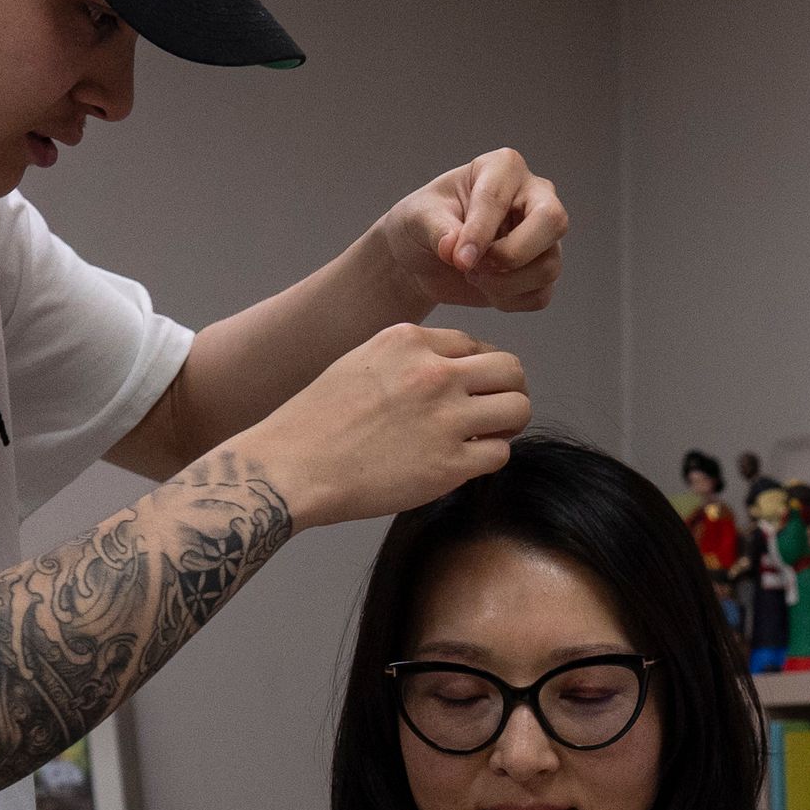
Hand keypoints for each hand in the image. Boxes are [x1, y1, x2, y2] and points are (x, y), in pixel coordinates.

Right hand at [234, 322, 528, 529]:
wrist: (291, 467)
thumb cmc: (317, 422)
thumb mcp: (361, 363)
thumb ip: (408, 360)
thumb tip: (451, 370)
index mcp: (409, 341)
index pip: (473, 345)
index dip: (475, 370)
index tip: (465, 391)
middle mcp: (433, 373)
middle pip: (510, 369)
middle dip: (507, 390)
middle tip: (493, 412)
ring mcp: (445, 418)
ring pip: (518, 408)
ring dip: (508, 424)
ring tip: (486, 437)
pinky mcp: (449, 463)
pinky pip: (500, 454)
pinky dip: (488, 459)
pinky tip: (464, 463)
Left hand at [378, 147, 564, 313]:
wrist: (422, 257)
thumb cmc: (423, 223)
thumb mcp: (417, 217)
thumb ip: (437, 229)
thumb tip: (455, 249)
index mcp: (503, 168)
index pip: (501, 197)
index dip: (480, 232)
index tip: (456, 257)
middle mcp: (534, 197)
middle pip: (553, 223)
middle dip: (512, 255)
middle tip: (474, 266)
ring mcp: (544, 236)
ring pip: (548, 267)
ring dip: (504, 284)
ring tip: (471, 275)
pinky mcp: (543, 270)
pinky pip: (540, 295)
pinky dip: (508, 300)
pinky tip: (485, 288)